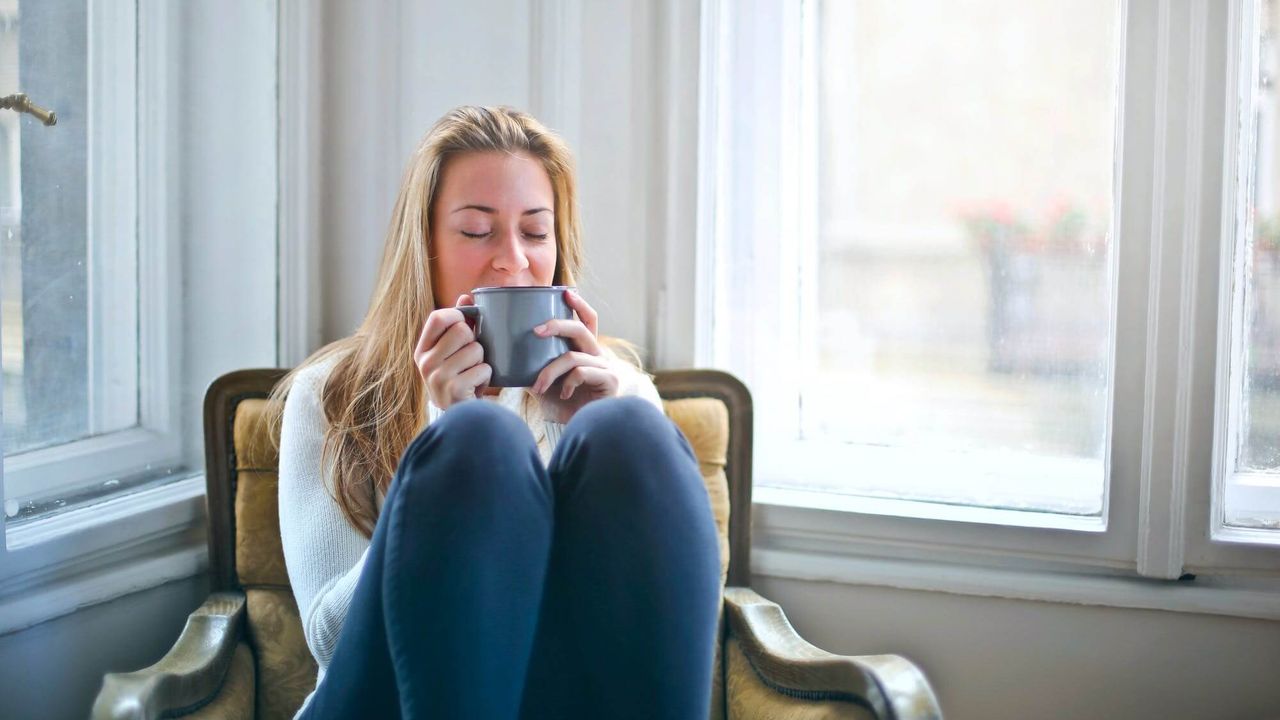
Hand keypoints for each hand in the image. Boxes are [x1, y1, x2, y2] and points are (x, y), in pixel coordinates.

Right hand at [413, 293, 491, 409]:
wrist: (458, 417)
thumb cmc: (457, 378)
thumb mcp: (451, 352)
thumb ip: (457, 324)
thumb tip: (466, 296)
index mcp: (422, 350)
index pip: (438, 317)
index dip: (457, 315)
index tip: (466, 324)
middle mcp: (425, 362)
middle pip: (462, 331)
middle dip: (475, 342)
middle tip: (471, 357)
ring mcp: (438, 377)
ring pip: (476, 349)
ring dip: (482, 361)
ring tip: (473, 373)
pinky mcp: (454, 389)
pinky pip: (483, 368)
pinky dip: (486, 376)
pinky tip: (476, 386)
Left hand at [530, 289, 621, 423]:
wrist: (576, 430)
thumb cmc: (560, 405)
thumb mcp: (541, 380)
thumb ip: (530, 364)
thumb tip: (501, 351)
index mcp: (585, 350)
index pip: (588, 320)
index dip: (579, 305)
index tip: (566, 292)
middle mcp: (598, 355)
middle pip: (580, 329)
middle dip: (557, 325)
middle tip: (535, 331)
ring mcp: (606, 368)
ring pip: (572, 356)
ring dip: (550, 371)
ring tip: (537, 387)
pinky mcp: (609, 381)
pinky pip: (581, 372)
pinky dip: (567, 382)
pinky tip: (563, 394)